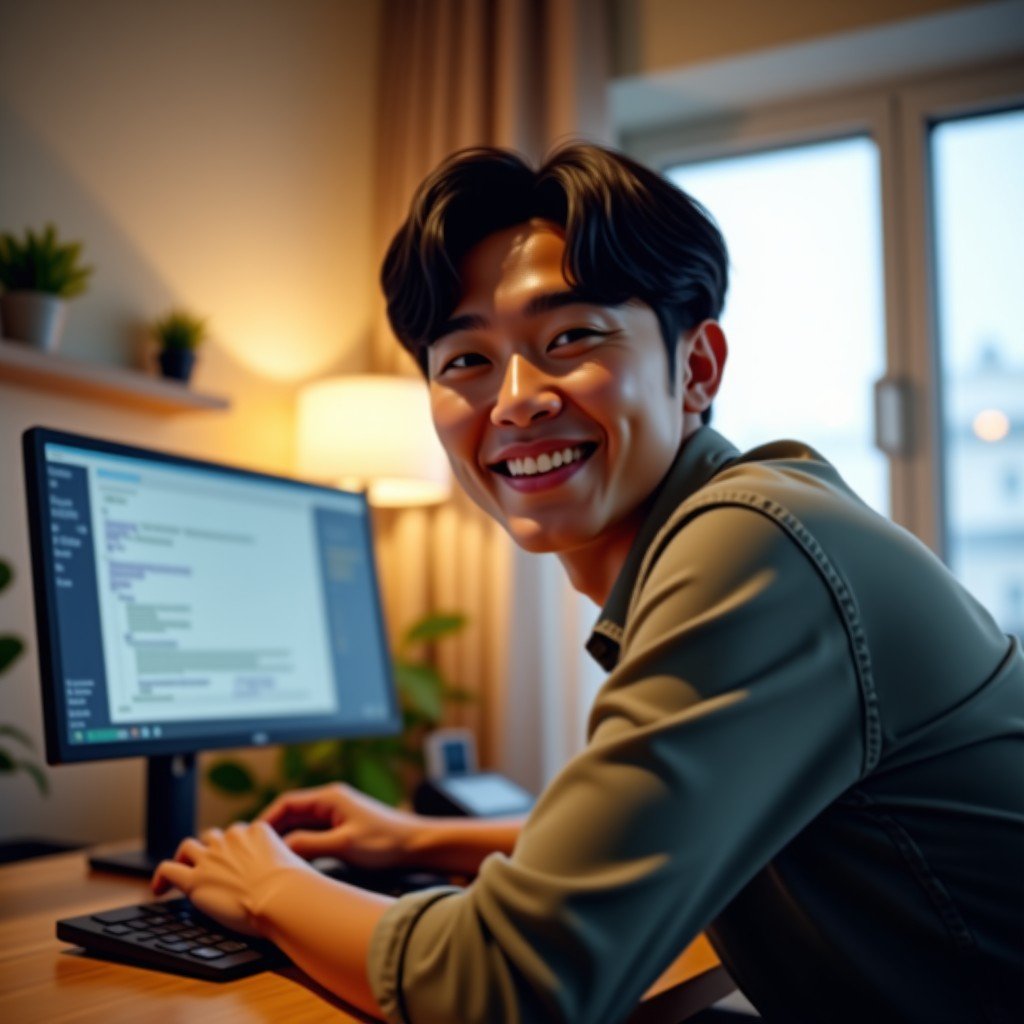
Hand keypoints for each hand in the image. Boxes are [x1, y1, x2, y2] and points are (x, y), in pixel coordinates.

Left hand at [151, 821, 316, 934]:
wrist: (281, 898)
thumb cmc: (295, 888)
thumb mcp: (296, 864)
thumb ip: (286, 862)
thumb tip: (295, 875)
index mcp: (256, 831)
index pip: (239, 833)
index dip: (234, 848)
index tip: (234, 861)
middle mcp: (231, 838)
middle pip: (213, 836)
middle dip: (210, 850)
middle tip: (211, 868)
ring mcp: (210, 858)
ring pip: (188, 847)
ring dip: (186, 859)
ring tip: (184, 874)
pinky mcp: (193, 879)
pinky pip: (168, 870)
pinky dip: (159, 878)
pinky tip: (158, 891)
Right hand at [258, 783, 419, 868]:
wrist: (417, 845)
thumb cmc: (386, 841)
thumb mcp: (344, 844)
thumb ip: (310, 844)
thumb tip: (280, 848)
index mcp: (330, 797)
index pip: (287, 802)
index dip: (266, 819)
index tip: (251, 839)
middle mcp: (332, 801)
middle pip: (291, 813)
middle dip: (272, 831)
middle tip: (254, 852)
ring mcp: (337, 814)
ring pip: (301, 824)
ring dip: (286, 838)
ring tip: (268, 859)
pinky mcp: (343, 827)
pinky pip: (313, 833)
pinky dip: (300, 844)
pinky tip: (293, 861)